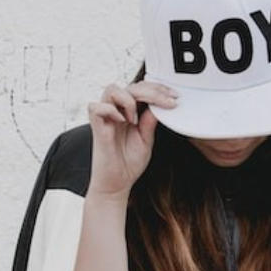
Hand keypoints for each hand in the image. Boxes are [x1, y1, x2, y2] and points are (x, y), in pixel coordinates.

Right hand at [87, 81, 177, 199]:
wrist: (116, 184)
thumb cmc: (129, 164)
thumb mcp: (147, 139)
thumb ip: (151, 121)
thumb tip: (160, 104)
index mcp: (130, 112)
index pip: (142, 89)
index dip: (158, 89)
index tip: (175, 96)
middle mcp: (117, 112)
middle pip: (130, 86)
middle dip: (152, 91)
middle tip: (167, 102)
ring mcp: (105, 118)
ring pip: (111, 89)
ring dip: (129, 100)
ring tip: (136, 119)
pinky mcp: (96, 127)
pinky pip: (96, 106)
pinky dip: (110, 110)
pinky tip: (123, 122)